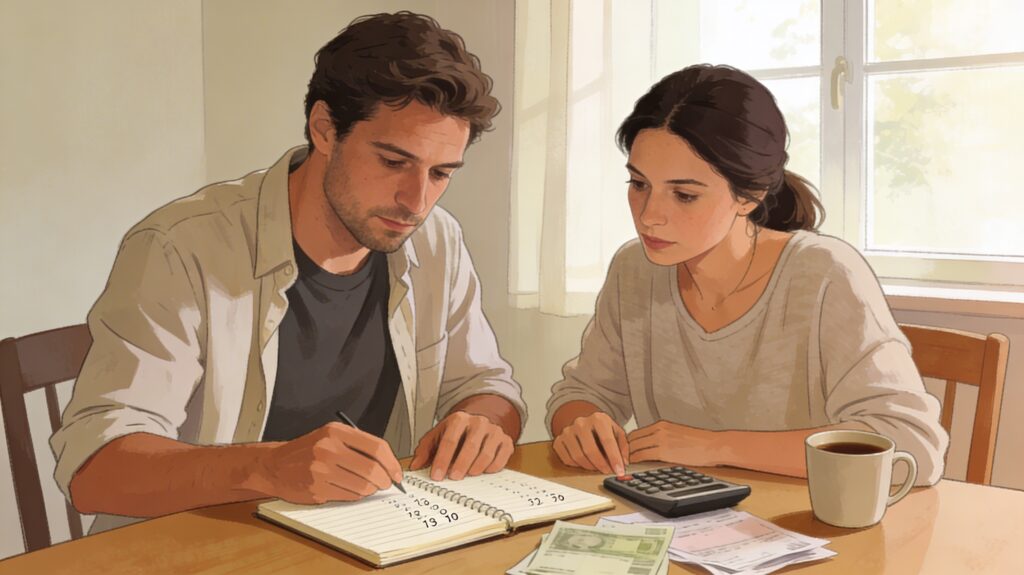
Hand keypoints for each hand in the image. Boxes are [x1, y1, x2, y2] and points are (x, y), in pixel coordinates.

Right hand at [257, 422, 403, 504]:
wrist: (274, 465)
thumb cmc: (306, 451)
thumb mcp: (330, 436)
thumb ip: (358, 445)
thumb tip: (388, 464)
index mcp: (336, 432)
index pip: (377, 447)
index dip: (392, 462)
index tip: (396, 472)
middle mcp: (328, 449)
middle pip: (372, 469)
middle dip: (385, 480)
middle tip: (387, 484)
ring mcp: (321, 470)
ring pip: (362, 486)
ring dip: (371, 490)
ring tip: (368, 487)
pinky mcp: (317, 489)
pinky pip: (348, 496)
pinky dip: (356, 496)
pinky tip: (350, 490)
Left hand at [410, 411, 514, 480]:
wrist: (478, 424)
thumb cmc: (456, 433)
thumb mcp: (438, 436)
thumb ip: (425, 450)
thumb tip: (415, 466)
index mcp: (459, 419)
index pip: (450, 440)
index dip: (442, 460)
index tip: (436, 475)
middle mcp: (478, 422)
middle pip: (470, 446)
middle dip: (460, 464)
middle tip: (453, 478)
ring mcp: (494, 431)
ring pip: (486, 453)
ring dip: (476, 467)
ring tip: (468, 475)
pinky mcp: (506, 441)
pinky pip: (502, 457)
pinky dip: (493, 467)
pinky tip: (484, 471)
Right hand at [552, 411, 628, 475]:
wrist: (584, 424)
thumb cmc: (601, 429)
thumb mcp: (616, 432)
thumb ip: (622, 446)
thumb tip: (623, 462)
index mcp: (598, 419)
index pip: (607, 441)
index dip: (614, 458)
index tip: (619, 470)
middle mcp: (581, 423)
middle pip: (590, 450)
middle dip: (601, 465)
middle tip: (607, 471)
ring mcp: (568, 431)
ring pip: (578, 457)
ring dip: (590, 467)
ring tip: (597, 467)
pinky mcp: (559, 441)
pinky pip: (567, 460)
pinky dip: (577, 466)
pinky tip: (585, 463)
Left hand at [627, 420, 721, 466]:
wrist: (713, 445)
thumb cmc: (699, 443)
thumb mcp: (677, 434)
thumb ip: (662, 438)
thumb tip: (651, 448)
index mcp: (661, 425)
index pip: (636, 433)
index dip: (626, 443)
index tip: (621, 452)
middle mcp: (658, 429)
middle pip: (632, 438)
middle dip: (622, 449)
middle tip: (616, 459)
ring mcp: (660, 439)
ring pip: (634, 446)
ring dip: (625, 455)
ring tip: (619, 464)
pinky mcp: (664, 450)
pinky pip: (642, 455)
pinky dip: (633, 460)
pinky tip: (630, 465)